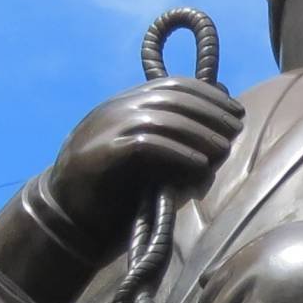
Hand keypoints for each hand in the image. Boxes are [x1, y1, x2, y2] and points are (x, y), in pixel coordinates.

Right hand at [41, 76, 243, 250]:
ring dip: (199, 132)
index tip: (235, 112)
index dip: (209, 96)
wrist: (66, 216)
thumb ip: (171, 139)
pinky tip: (200, 165)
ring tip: (224, 148)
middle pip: (173, 97)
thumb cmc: (112, 189)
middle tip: (236, 128)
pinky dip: (178, 153)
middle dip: (210, 112)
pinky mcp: (102, 154)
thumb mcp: (145, 157)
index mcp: (125, 104)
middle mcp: (116, 109)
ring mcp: (106, 129)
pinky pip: (146, 145)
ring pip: (162, 118)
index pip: (174, 85)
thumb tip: (215, 129)